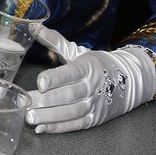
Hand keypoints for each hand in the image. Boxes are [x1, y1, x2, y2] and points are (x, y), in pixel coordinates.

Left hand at [25, 26, 154, 133]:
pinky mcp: (95, 119)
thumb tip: (32, 26)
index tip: (40, 82)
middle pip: (68, 95)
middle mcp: (92, 86)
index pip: (71, 73)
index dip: (55, 79)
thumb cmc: (96, 65)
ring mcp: (95, 104)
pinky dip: (58, 128)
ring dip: (49, 117)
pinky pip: (75, 125)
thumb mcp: (77, 51)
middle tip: (26, 103)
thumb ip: (53, 40)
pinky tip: (42, 128)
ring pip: (71, 112)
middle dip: (46, 101)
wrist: (129, 81)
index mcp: (87, 67)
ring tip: (30, 117)